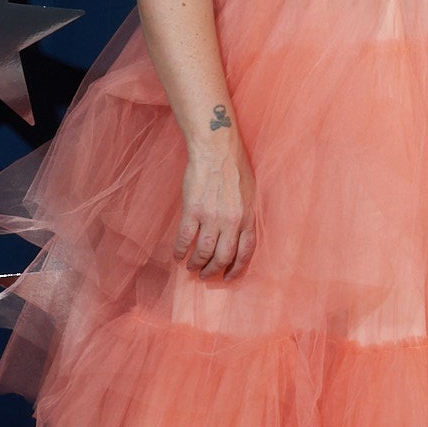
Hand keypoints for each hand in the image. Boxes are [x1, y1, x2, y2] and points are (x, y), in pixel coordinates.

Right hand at [176, 120, 256, 281]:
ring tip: (191, 268)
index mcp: (247, 218)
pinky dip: (180, 250)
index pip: (244, 252)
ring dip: (197, 264)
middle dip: (214, 270)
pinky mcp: (193, 210)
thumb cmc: (235, 167)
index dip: (235, 268)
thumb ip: (245, 216)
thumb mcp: (250, 194)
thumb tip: (239, 234)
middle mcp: (231, 221)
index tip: (228, 276)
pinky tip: (177, 256)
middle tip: (206, 275)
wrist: (216, 150)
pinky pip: (185, 238)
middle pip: (223, 257)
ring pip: (204, 252)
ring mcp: (212, 217)